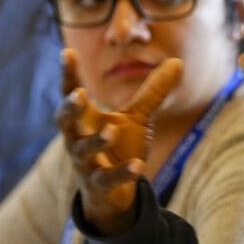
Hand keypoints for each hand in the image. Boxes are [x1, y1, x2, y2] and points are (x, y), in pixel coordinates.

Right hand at [56, 49, 182, 234]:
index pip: (71, 92)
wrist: (115, 191)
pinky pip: (107, 178)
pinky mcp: (99, 185)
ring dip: (96, 141)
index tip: (68, 52)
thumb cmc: (120, 146)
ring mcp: (86, 163)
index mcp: (85, 118)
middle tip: (78, 94)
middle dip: (70, 108)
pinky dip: (122, 173)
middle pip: (65, 121)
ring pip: (83, 151)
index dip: (69, 74)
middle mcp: (78, 138)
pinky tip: (137, 166)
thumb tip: (178, 61)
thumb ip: (153, 92)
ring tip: (111, 131)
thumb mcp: (138, 117)